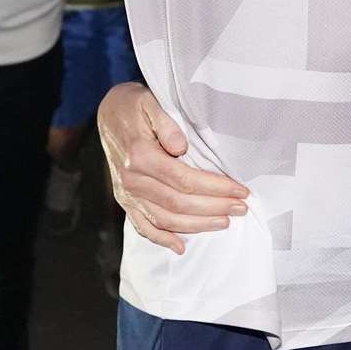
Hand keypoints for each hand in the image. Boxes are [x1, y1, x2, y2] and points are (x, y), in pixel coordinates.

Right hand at [96, 82, 248, 253]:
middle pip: (178, 203)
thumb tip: (180, 147)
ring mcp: (127, 193)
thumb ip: (166, 124)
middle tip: (241, 208)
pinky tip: (181, 247)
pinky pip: (142, 225)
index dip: (215, 188)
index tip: (240, 190)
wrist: (109, 114)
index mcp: (140, 156)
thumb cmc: (135, 106)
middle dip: (213, 208)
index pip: (184, 180)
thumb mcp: (151, 103)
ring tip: (224, 222)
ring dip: (196, 226)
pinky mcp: (125, 200)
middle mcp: (132, 180)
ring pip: (164, 219)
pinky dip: (161, 238)